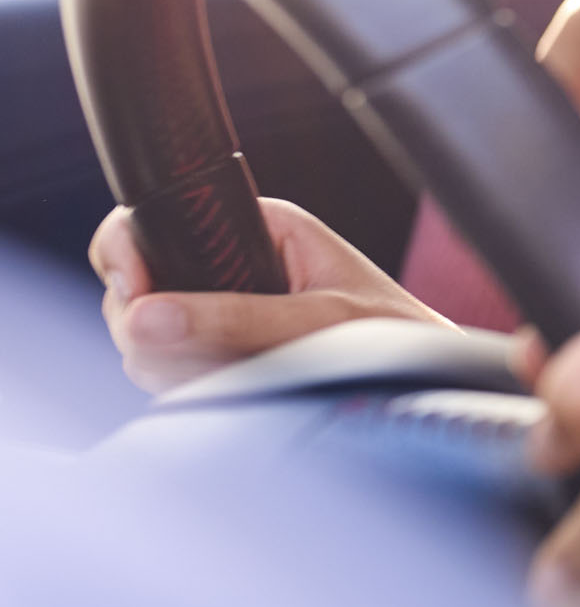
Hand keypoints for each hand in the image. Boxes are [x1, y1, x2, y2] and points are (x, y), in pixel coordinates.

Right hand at [92, 198, 450, 392]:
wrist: (427, 381)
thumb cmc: (395, 332)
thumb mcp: (320, 320)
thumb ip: (237, 319)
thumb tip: (147, 319)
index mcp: (257, 226)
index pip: (153, 221)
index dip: (126, 255)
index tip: (134, 294)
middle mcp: (231, 263)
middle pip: (137, 288)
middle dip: (149, 326)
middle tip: (195, 355)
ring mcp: (221, 309)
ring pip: (146, 336)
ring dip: (171, 362)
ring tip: (236, 371)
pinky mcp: (220, 351)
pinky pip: (169, 368)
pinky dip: (187, 382)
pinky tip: (232, 386)